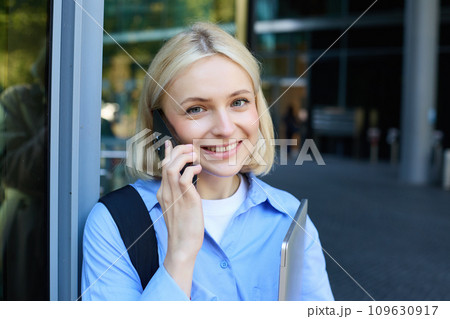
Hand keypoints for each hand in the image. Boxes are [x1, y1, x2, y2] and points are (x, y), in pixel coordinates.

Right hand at [156, 140, 202, 296]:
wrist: (182, 246)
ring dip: (184, 157)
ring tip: (195, 155)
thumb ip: (179, 194)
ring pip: (172, 166)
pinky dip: (191, 169)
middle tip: (191, 148)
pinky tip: (198, 169)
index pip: (163, 167)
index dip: (167, 153)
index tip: (170, 143)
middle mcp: (166, 192)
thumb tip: (186, 184)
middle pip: (166, 163)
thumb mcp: (179, 208)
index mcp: (163, 193)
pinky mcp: (185, 199)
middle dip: (177, 151)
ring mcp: (174, 195)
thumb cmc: (184, 228)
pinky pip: (185, 177)